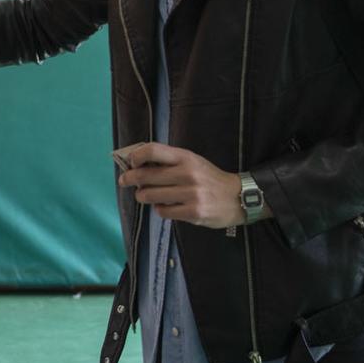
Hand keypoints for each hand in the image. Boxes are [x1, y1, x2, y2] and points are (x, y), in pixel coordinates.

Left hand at [118, 142, 248, 228]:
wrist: (238, 197)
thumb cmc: (209, 178)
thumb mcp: (192, 162)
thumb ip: (169, 161)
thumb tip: (137, 164)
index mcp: (186, 157)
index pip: (153, 150)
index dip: (136, 156)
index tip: (131, 163)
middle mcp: (188, 173)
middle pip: (145, 176)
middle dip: (130, 179)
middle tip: (125, 181)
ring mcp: (191, 194)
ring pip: (150, 196)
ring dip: (143, 196)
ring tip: (146, 196)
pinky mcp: (193, 212)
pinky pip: (163, 212)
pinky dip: (160, 210)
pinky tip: (165, 207)